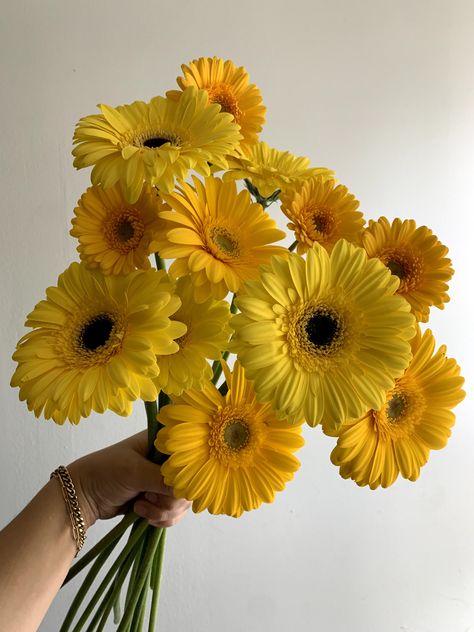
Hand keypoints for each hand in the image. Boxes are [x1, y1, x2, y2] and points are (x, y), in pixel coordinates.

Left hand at [68, 431, 190, 529]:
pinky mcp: (159, 499)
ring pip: (182, 502)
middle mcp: (167, 460)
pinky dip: (162, 519)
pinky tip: (143, 515)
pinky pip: (174, 513)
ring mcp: (163, 481)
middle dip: (169, 499)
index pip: (189, 458)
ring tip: (140, 506)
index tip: (166, 485)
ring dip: (163, 511)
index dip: (184, 475)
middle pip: (188, 484)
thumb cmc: (105, 473)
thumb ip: (163, 480)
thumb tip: (187, 492)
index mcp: (163, 443)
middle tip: (147, 496)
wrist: (83, 496)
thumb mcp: (134, 472)